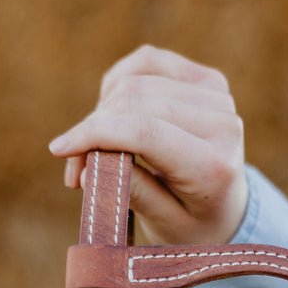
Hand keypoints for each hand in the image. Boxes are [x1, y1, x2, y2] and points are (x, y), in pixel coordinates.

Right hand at [48, 45, 248, 245]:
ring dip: (102, 112)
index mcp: (214, 166)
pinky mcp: (206, 78)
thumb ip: (130, 193)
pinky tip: (112, 114)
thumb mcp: (163, 224)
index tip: (60, 148)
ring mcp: (217, 95)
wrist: (228, 210)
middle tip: (75, 167)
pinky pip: (146, 62)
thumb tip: (87, 168)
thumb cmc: (191, 224)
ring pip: (135, 82)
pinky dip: (118, 84)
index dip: (95, 134)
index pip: (145, 132)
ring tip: (94, 148)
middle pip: (136, 102)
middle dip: (93, 130)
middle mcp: (223, 123)